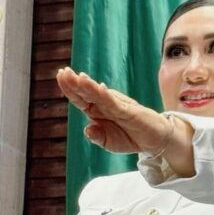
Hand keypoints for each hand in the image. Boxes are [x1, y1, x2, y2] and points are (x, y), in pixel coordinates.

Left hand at [56, 68, 174, 154]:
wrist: (153, 139)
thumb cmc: (130, 137)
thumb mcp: (109, 143)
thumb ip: (97, 137)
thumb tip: (87, 129)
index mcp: (96, 112)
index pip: (80, 98)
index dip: (70, 89)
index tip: (60, 76)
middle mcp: (104, 105)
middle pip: (87, 92)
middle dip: (74, 82)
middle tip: (63, 71)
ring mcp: (116, 106)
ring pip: (99, 95)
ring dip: (89, 86)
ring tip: (78, 77)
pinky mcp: (128, 110)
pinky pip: (114, 103)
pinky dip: (106, 96)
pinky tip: (99, 89)